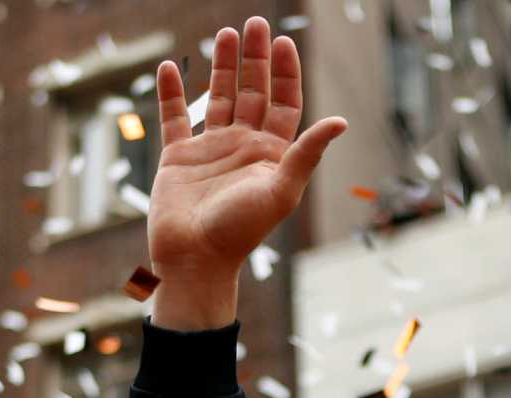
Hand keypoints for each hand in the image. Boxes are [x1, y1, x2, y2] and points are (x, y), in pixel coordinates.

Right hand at [148, 16, 346, 329]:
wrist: (196, 259)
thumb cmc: (241, 231)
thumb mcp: (281, 191)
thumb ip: (306, 153)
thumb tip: (340, 121)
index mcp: (271, 154)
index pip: (284, 104)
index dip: (286, 74)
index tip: (283, 42)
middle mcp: (243, 147)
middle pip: (252, 93)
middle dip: (255, 59)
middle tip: (255, 23)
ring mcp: (211, 150)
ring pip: (217, 98)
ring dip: (222, 67)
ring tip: (225, 34)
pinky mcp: (178, 158)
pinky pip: (174, 118)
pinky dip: (171, 93)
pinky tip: (170, 67)